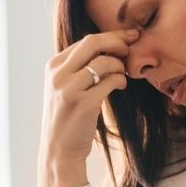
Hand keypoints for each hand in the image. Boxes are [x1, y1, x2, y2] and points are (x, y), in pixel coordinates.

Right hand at [37, 29, 138, 186]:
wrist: (58, 149)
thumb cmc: (67, 116)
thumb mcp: (64, 86)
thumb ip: (78, 66)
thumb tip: (110, 45)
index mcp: (53, 66)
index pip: (85, 41)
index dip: (111, 37)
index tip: (128, 37)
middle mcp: (58, 74)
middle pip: (93, 43)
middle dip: (118, 41)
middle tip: (132, 47)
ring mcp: (69, 89)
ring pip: (104, 62)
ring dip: (120, 66)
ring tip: (124, 74)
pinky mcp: (83, 104)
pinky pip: (110, 82)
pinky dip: (120, 80)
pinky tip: (121, 86)